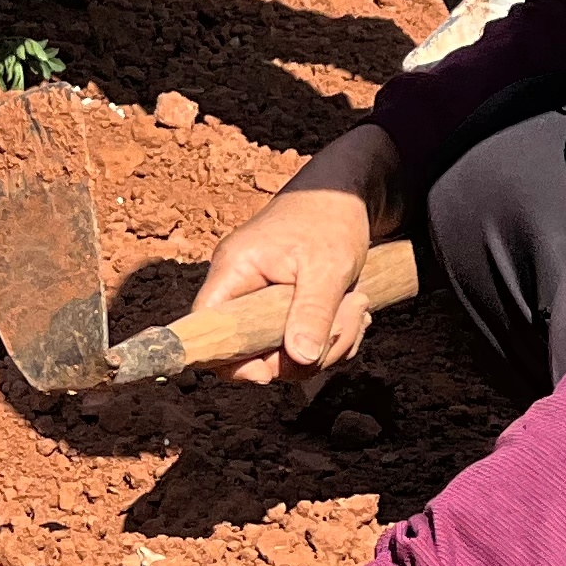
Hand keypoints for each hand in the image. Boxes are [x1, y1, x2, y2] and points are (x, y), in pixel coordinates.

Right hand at [192, 125, 404, 386]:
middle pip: (255, 352)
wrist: (352, 192)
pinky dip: (336, 336)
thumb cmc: (332, 218)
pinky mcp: (291, 308)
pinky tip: (356, 309)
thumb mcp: (327, 267)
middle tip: (345, 323)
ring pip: (288, 353)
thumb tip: (299, 360)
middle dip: (306, 353)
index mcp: (234, 273)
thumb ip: (312, 313)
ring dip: (331, 343)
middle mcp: (243, 290)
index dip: (229, 360)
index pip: (207, 328)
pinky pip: (307, 343)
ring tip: (358, 305)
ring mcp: (267, 301)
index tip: (268, 372)